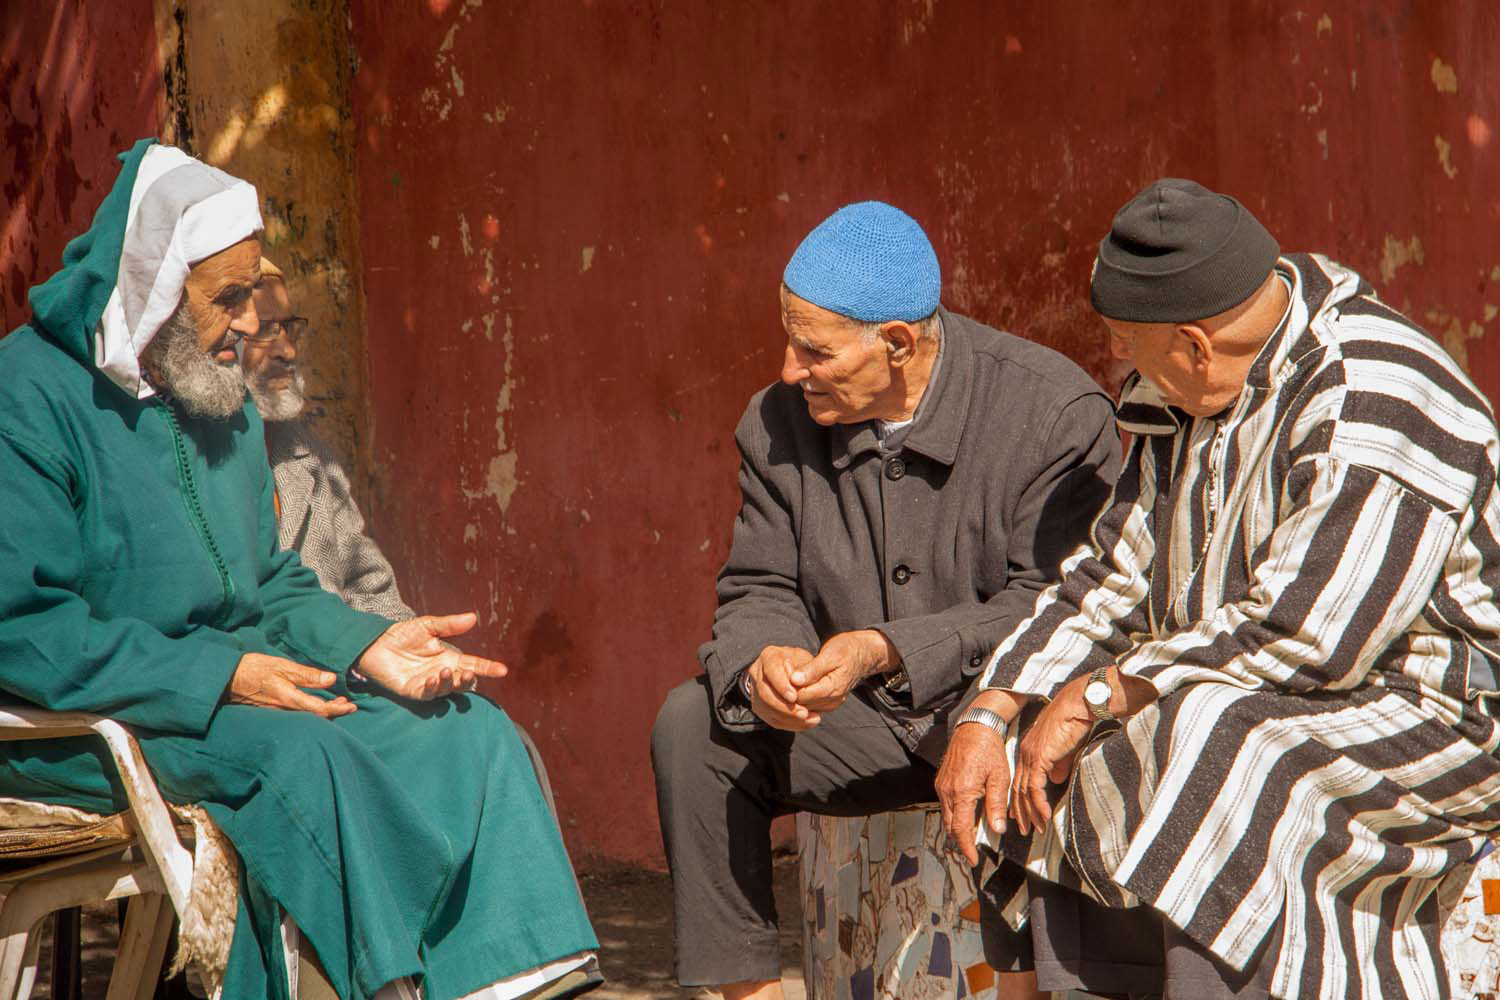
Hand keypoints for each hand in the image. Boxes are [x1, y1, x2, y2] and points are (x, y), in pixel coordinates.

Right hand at [228, 652, 355, 717]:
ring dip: (323, 710)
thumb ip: (306, 674)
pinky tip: (315, 702)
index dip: (337, 710)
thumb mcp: (281, 666)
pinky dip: (310, 709)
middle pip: (315, 716)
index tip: (351, 706)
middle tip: (348, 705)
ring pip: (306, 716)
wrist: (225, 677)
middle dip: (334, 712)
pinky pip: (296, 713)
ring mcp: (276, 711)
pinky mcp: (271, 710)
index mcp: (288, 698)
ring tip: (337, 703)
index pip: (319, 710)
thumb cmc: (252, 668)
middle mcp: (283, 709)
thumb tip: (331, 679)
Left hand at [357, 612, 507, 700]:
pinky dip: (434, 688)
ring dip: (450, 683)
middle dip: (469, 680)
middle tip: (469, 673)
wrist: (374, 643)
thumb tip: (473, 618)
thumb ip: (450, 625)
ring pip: (447, 690)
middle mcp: (442, 672)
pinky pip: (428, 694)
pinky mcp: (413, 691)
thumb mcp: (427, 626)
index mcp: (449, 658)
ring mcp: (428, 684)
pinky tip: (434, 678)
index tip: (503, 670)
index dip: (488, 668)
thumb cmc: (401, 634)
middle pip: (463, 682)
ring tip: (446, 671)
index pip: (473, 664)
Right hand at [747, 646, 817, 730]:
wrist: (794, 672)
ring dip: (789, 718)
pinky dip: (790, 724)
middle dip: (785, 707)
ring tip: (810, 719)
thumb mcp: (808, 660)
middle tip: (804, 713)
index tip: (795, 697)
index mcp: (769, 657)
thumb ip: (806, 670)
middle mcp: (757, 673)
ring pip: (767, 710)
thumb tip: (799, 683)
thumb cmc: (802, 664)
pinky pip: (772, 720)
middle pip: (765, 694)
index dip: (781, 686)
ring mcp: (756, 692)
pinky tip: (806, 723)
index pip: (771, 671)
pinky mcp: (760, 707)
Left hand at [791, 630, 896, 711]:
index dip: (788, 684)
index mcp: (833, 688)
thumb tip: (794, 680)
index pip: (801, 695)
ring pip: (802, 705)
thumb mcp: (830, 654)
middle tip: (784, 667)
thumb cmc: (846, 649)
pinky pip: (808, 704)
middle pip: (800, 703)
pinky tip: (797, 680)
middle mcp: (832, 701)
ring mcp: (831, 704)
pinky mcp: (828, 703)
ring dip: (792, 692)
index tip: (785, 664)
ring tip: (790, 672)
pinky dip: (799, 694)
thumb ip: (812, 669)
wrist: (863, 654)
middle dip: (788, 689)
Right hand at [937, 722, 1011, 866]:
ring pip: (946, 817)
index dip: (967, 847)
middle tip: (971, 853)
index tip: (973, 859)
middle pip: (950, 827)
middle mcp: (947, 790)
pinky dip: (954, 816)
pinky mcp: (941, 781)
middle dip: (960, 842)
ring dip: (957, 829)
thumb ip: (997, 805)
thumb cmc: (988, 750)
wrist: (974, 728)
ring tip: (969, 839)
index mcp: (962, 792)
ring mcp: (941, 786)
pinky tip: (965, 817)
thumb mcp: (999, 778)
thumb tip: (997, 829)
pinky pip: (945, 805)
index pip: (961, 829)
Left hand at [1009, 676, 1093, 835]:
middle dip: (1022, 812)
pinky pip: (1035, 788)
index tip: (1022, 815)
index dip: (1021, 799)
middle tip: (1025, 829)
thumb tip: (1055, 780)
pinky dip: (1040, 805)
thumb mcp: (1064, 749)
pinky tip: (1045, 817)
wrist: (1077, 705)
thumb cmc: (1074, 722)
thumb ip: (1058, 764)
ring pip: (1025, 792)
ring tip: (1037, 829)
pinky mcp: (1039, 758)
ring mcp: (1030, 756)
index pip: (1019, 779)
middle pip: (1018, 788)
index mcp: (1029, 749)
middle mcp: (1025, 753)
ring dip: (1031, 813)